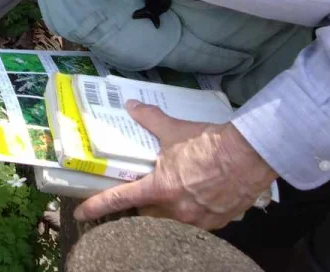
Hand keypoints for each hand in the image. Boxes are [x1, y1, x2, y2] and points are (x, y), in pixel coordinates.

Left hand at [72, 101, 276, 229]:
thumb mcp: (174, 129)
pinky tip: (200, 197)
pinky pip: (197, 223)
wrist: (247, 156)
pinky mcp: (217, 223)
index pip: (119, 200)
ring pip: (171, 222)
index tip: (81, 213)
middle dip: (143, 205)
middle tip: (147, 190)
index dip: (97, 207)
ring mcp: (197, 220)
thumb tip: (132, 106)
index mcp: (159, 189)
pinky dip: (193, 212)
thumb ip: (150, 119)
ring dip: (168, 210)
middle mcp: (175, 210)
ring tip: (176, 193)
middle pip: (147, 215)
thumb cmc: (207, 143)